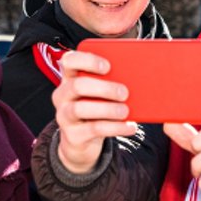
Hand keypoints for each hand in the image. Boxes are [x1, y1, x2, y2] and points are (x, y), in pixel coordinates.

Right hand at [51, 51, 134, 174]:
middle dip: (103, 87)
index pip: (69, 60)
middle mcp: (63, 95)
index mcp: (70, 78)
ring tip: (125, 110)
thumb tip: (138, 76)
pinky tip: (130, 126)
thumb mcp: (99, 93)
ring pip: (80, 108)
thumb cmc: (94, 108)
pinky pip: (93, 129)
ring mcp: (64, 116)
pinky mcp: (72, 135)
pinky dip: (115, 127)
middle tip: (124, 93)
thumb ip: (110, 81)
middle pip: (77, 85)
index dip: (87, 60)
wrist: (80, 140)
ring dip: (107, 109)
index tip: (108, 66)